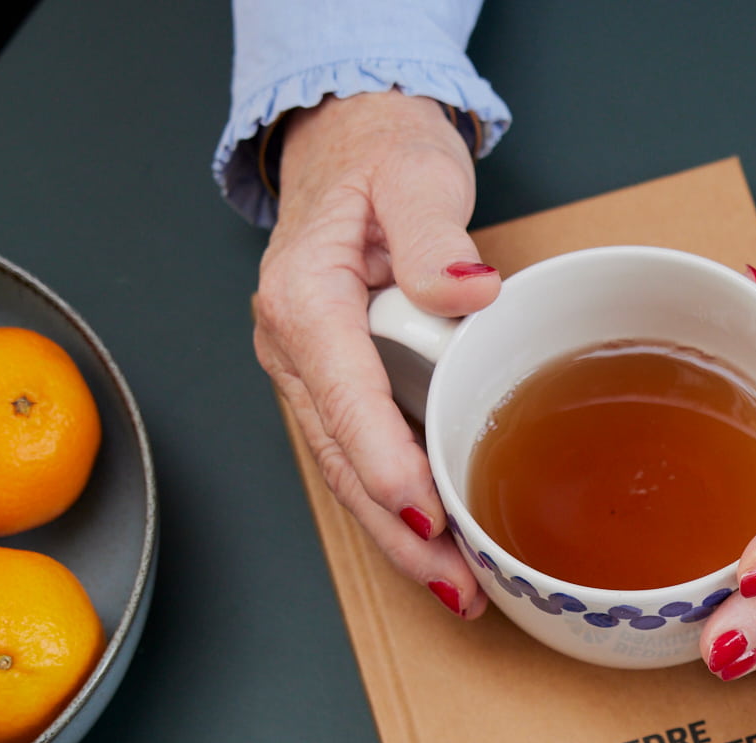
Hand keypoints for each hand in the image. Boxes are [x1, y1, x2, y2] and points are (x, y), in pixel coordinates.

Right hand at [252, 90, 494, 619]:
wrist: (351, 140)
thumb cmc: (381, 153)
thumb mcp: (414, 171)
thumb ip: (434, 232)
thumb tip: (462, 287)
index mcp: (304, 297)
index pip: (343, 397)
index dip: (384, 464)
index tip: (427, 516)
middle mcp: (293, 346)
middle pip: (340, 459)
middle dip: (396, 531)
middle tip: (458, 585)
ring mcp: (309, 372)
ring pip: (347, 472)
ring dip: (399, 536)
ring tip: (461, 589)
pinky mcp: (335, 386)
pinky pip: (362, 456)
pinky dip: (399, 507)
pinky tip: (445, 546)